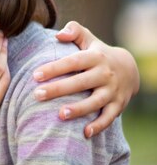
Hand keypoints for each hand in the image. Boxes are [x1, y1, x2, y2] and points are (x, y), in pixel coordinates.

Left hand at [32, 21, 139, 137]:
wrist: (130, 69)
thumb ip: (74, 31)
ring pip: (95, 101)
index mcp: (95, 57)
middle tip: (37, 95)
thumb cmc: (97, 53)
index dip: (54, 68)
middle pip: (80, 83)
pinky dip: (99, 126)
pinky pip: (109, 117)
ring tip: (59, 115)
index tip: (35, 75)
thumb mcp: (88, 38)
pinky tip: (85, 133)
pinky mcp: (118, 105)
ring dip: (79, 109)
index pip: (72, 62)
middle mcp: (105, 74)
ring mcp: (112, 91)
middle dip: (58, 89)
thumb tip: (58, 34)